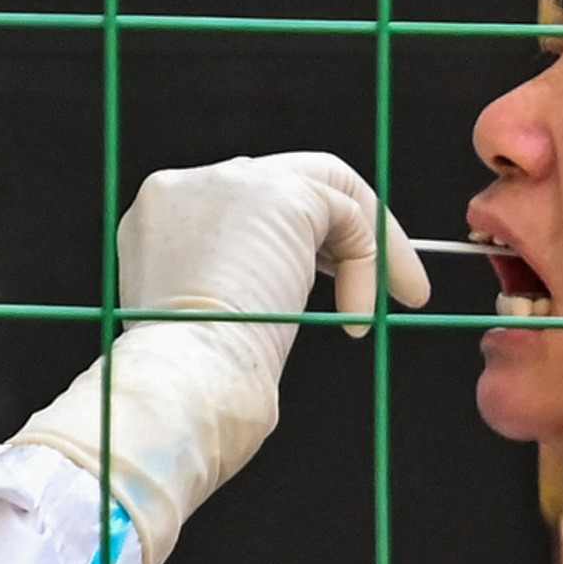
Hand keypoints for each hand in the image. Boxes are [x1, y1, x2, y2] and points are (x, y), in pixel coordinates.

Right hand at [12, 149, 425, 562]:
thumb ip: (227, 286)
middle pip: (283, 181)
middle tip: (379, 283)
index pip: (240, 205)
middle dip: (336, 232)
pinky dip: (369, 264)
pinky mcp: (280, 195)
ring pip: (325, 186)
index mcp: (160, 216)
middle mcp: (189, 185)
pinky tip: (358, 317)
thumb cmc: (187, 382)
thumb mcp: (196, 322)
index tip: (321, 281)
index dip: (289, 242)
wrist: (179, 381)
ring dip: (371, 244)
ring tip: (402, 295)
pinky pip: (349, 216)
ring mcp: (232, 181)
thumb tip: (280, 295)